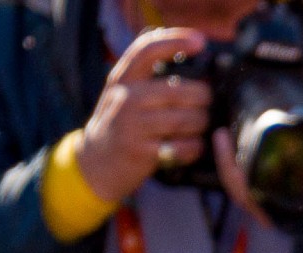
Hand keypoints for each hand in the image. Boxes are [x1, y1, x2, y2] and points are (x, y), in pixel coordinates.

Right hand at [77, 28, 212, 206]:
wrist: (95, 161)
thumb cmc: (120, 123)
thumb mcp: (124, 93)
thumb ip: (148, 78)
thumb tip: (192, 64)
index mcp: (122, 79)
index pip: (147, 50)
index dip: (175, 41)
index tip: (199, 42)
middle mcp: (126, 98)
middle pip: (180, 91)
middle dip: (203, 98)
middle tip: (207, 104)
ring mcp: (132, 125)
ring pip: (186, 119)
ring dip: (202, 123)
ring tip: (200, 125)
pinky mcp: (142, 151)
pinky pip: (183, 147)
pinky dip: (195, 147)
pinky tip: (193, 145)